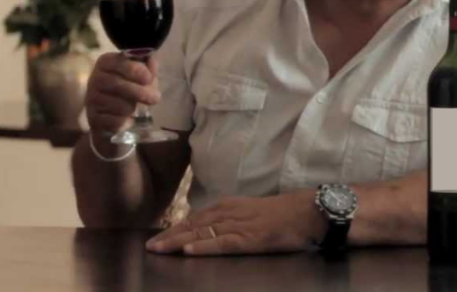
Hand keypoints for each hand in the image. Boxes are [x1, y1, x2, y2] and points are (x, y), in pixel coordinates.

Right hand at [84, 52, 159, 149]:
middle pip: (119, 85)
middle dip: (142, 93)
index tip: (148, 78)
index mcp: (106, 62)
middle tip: (156, 98)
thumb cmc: (130, 87)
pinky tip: (126, 119)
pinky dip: (125, 121)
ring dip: (132, 108)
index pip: (120, 62)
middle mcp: (95, 78)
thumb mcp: (142, 74)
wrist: (113, 113)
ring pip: (119, 105)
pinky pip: (115, 121)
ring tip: (133, 107)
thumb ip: (148, 66)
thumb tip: (151, 59)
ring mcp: (91, 98)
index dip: (137, 70)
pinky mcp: (93, 117)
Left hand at [145, 192, 323, 255]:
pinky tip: (189, 251)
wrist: (307, 212)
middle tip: (149, 246)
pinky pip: (222, 243)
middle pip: (194, 225)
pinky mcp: (250, 239)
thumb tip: (214, 227)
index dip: (176, 228)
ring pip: (203, 234)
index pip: (196, 218)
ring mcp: (239, 225)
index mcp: (231, 205)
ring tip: (159, 249)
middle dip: (170, 236)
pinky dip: (204, 247)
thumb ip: (233, 217)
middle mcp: (231, 212)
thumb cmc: (283, 213)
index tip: (158, 238)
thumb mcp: (253, 211)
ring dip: (179, 242)